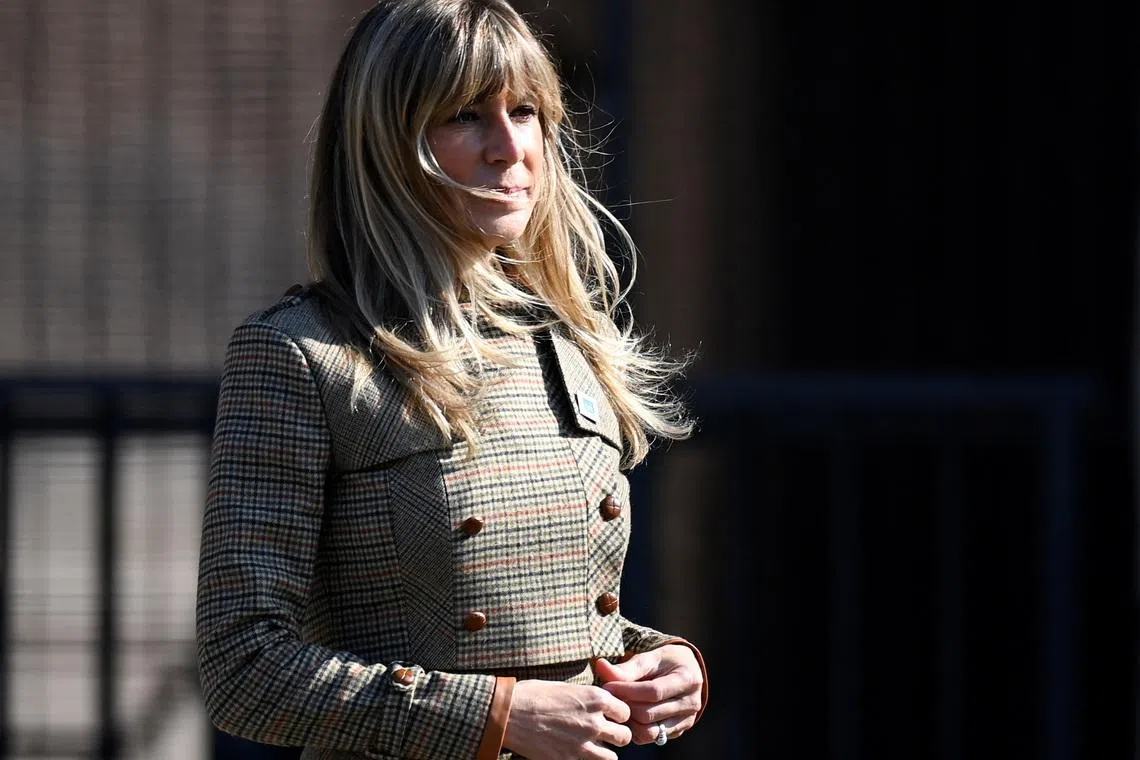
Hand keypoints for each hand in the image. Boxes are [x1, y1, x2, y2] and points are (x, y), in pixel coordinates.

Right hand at [502, 679, 632, 759]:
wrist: (509, 713)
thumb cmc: (532, 695)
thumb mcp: (565, 687)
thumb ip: (586, 699)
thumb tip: (597, 705)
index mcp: (595, 698)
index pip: (625, 712)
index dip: (618, 715)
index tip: (609, 717)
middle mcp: (594, 721)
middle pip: (624, 736)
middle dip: (616, 735)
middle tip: (605, 734)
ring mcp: (583, 744)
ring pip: (612, 756)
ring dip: (605, 751)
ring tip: (593, 747)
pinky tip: (578, 754)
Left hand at [594, 644, 702, 744]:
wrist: (686, 671)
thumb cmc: (665, 662)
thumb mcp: (650, 658)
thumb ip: (627, 667)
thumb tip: (601, 667)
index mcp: (687, 679)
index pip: (652, 691)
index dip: (627, 691)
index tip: (608, 686)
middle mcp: (691, 703)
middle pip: (649, 714)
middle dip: (625, 706)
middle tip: (610, 698)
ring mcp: (686, 720)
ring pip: (650, 731)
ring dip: (629, 721)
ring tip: (619, 707)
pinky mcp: (678, 731)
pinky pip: (652, 738)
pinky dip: (636, 730)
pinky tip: (630, 716)